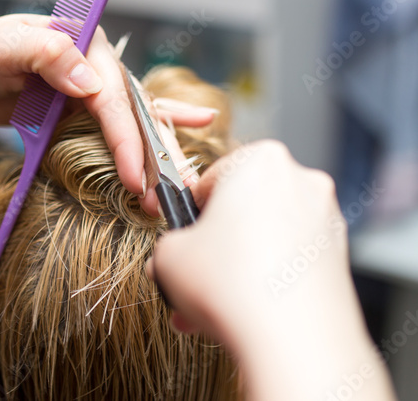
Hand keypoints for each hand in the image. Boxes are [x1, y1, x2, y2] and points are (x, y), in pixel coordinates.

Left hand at [0, 14, 214, 213]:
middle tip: (163, 195)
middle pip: (135, 113)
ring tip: (178, 186)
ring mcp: (95, 88)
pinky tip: (195, 123)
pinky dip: (156, 128)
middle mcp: (99, 65)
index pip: (115, 96)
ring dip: (157, 156)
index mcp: (86, 44)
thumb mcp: (4, 47)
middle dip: (150, 156)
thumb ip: (46, 53)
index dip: (127, 138)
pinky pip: (125, 123)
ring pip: (137, 123)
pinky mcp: (88, 109)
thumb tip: (88, 83)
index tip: (136, 177)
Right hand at [148, 141, 395, 400]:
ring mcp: (324, 217)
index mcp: (260, 160)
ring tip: (213, 302)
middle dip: (215, 246)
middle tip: (196, 274)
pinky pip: (288, 257)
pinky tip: (244, 307)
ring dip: (236, 265)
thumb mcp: (169, 257)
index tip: (186, 236)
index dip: (192, 212)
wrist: (295, 344)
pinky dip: (265, 276)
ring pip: (264, 236)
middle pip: (241, 210)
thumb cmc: (234, 287)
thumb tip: (173, 256)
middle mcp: (300, 180)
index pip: (211, 179)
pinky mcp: (338, 254)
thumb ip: (166, 247)